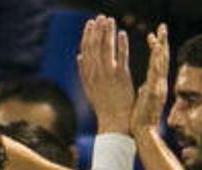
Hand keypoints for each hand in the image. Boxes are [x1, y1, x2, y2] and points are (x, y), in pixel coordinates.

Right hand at [77, 15, 133, 133]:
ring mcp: (109, 74)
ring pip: (107, 48)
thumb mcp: (89, 88)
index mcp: (88, 74)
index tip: (90, 23)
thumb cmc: (103, 106)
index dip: (88, 35)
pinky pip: (122, 57)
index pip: (86, 50)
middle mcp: (96, 73)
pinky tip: (122, 34)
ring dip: (108, 32)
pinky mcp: (122, 77)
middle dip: (97, 30)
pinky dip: (122, 44)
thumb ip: (84, 71)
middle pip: (95, 46)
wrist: (113, 121)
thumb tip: (78, 56)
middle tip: (101, 17)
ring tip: (110, 20)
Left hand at [130, 24, 168, 136]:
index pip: (156, 63)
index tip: (150, 36)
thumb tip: (143, 87)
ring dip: (161, 47)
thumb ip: (145, 92)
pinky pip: (157, 74)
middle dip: (162, 42)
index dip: (155, 49)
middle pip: (162, 60)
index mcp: (156, 86)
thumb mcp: (143, 102)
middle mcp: (160, 85)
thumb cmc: (141, 120)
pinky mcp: (155, 93)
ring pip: (161, 64)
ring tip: (160, 33)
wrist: (143, 134)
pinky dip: (157, 61)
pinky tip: (157, 50)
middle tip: (161, 26)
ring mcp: (158, 88)